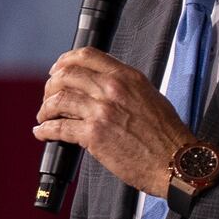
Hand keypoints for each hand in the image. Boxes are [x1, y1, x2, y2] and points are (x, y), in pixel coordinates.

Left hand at [35, 50, 195, 196]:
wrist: (176, 162)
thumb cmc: (166, 135)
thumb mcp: (149, 96)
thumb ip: (125, 87)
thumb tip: (102, 86)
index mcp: (126, 77)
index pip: (87, 55)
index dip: (65, 61)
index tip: (56, 70)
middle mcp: (112, 89)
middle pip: (66, 75)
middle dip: (51, 86)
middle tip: (48, 97)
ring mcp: (101, 111)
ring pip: (58, 100)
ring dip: (45, 109)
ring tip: (44, 117)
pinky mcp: (94, 135)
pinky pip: (59, 127)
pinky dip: (45, 129)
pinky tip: (42, 132)